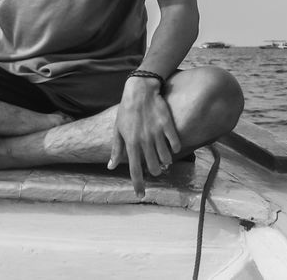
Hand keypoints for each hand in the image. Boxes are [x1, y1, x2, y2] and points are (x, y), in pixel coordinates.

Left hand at [108, 77, 181, 197]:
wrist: (140, 90)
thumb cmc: (126, 110)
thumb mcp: (118, 129)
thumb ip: (116, 149)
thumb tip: (110, 166)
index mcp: (130, 143)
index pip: (134, 170)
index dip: (138, 184)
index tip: (140, 195)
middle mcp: (144, 141)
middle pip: (154, 167)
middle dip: (155, 171)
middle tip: (155, 167)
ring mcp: (157, 133)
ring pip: (166, 158)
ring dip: (165, 162)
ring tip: (163, 158)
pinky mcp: (167, 125)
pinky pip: (176, 144)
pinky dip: (175, 149)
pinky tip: (172, 146)